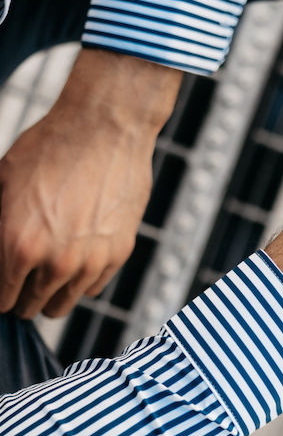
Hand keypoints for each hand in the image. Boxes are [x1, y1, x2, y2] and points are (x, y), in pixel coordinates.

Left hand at [0, 49, 181, 318]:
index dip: (0, 292)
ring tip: (49, 273)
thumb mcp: (3, 182)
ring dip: (52, 293)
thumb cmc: (51, 146)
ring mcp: (91, 261)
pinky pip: (93, 287)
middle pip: (32, 307)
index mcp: (19, 245)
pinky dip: (81, 280)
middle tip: (23, 278)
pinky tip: (76, 259)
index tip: (3, 285)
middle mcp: (57, 262)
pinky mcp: (118, 254)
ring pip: (64, 303)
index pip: (2, 298)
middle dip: (23, 296)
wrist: (106, 128)